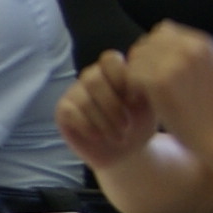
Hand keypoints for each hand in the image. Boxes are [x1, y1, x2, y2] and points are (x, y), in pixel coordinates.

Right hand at [54, 51, 159, 168]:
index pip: (110, 59)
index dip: (121, 78)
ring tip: (118, 137)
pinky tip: (99, 137)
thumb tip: (137, 77)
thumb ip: (142, 85)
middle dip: (112, 106)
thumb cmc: (139, 126)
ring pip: (84, 99)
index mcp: (112, 70)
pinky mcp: (63, 111)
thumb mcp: (148, 105)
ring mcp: (75, 92)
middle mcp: (91, 77)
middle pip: (94, 79)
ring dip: (104, 122)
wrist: (127, 153)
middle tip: (127, 127)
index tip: (135, 101)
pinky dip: (88, 127)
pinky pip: (71, 112)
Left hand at [120, 23, 212, 151]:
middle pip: (146, 43)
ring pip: (136, 58)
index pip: (162, 31)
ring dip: (135, 75)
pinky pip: (131, 75)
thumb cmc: (211, 107)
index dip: (154, 50)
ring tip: (142, 93)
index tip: (156, 71)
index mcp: (202, 42)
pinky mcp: (160, 82)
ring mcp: (174, 64)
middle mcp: (189, 48)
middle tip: (144, 84)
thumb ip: (188, 49)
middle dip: (142, 62)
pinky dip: (131, 88)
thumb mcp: (209, 67)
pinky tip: (140, 101)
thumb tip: (161, 28)